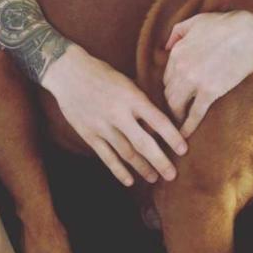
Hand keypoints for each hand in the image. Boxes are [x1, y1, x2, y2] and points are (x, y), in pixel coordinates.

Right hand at [43, 44, 187, 185]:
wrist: (68, 72)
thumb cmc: (103, 74)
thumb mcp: (128, 82)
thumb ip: (142, 103)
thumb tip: (160, 124)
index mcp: (132, 97)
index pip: (158, 121)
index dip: (172, 137)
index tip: (184, 150)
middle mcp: (118, 114)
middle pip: (143, 143)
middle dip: (160, 161)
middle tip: (172, 175)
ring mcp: (102, 126)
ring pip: (126, 153)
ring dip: (142, 168)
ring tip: (154, 178)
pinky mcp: (89, 134)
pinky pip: (106, 157)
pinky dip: (118, 170)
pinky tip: (129, 181)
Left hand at [164, 11, 252, 137]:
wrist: (251, 35)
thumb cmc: (226, 25)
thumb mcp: (196, 20)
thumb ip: (177, 32)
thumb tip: (166, 46)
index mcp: (176, 52)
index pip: (166, 77)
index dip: (172, 87)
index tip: (176, 94)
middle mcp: (180, 68)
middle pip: (168, 93)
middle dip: (171, 104)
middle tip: (177, 112)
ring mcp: (194, 81)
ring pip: (175, 105)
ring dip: (176, 116)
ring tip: (180, 123)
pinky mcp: (210, 92)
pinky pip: (194, 114)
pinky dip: (187, 127)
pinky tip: (184, 136)